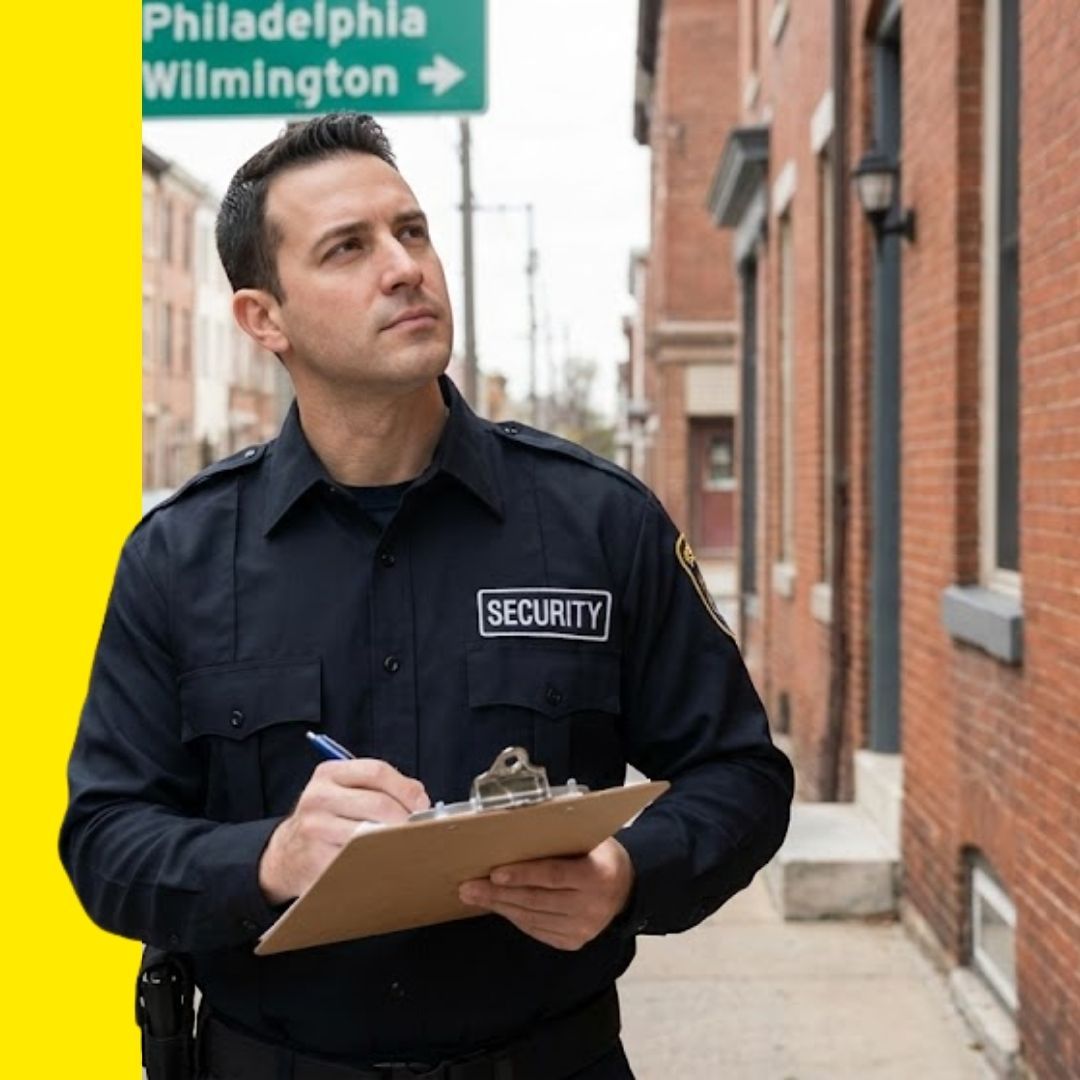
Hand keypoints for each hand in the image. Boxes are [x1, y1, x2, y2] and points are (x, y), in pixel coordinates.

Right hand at [259, 759, 429, 903]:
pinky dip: (377, 860)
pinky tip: (383, 860)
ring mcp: (316, 828)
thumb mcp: (345, 792)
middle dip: (405, 818)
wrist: (287, 854)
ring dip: (394, 840)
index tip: (421, 804)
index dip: (405, 788)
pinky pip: (359, 859)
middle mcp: (318, 797)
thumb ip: (380, 788)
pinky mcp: (317, 859)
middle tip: (418, 830)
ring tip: (404, 844)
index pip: (377, 771)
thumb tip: (420, 798)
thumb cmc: (328, 819)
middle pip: (378, 803)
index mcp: (329, 773)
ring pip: (370, 833)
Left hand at [458, 838, 634, 950]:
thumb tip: (516, 829)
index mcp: (598, 876)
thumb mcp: (591, 839)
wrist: (625, 889)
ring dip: (500, 906)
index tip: (495, 872)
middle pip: (537, 900)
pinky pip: (537, 930)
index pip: (553, 876)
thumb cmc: (599, 854)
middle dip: (498, 893)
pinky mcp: (573, 942)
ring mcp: (583, 929)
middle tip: (468, 886)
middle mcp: (592, 907)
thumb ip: (562, 837)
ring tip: (474, 895)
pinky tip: (498, 906)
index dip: (523, 875)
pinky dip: (514, 917)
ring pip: (532, 918)